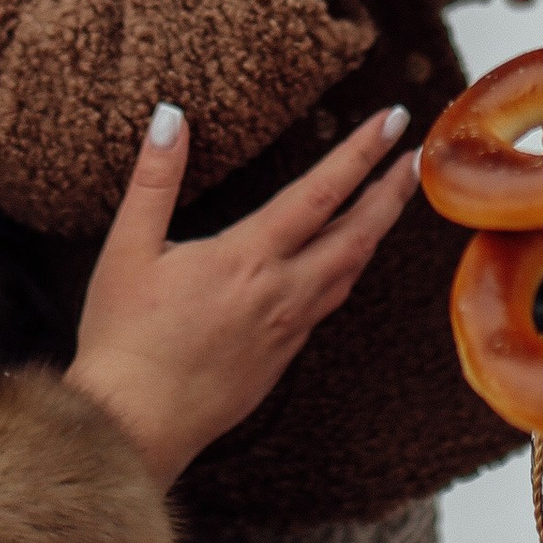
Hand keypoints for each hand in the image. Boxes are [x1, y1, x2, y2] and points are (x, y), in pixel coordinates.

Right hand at [67, 99, 419, 487]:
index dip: (361, 152)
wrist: (136, 425)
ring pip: (349, 271)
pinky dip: (348, 271)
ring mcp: (287, 329)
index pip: (320, 192)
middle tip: (416, 158)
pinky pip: (328, 304)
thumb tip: (171, 117)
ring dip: (376, 231)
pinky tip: (343, 263)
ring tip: (390, 202)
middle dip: (391, 192)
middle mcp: (280, 292)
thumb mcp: (127, 249)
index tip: (393, 121)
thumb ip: (154, 179)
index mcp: (247, 258)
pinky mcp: (281, 358)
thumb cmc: (125, 339)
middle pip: (357, 234)